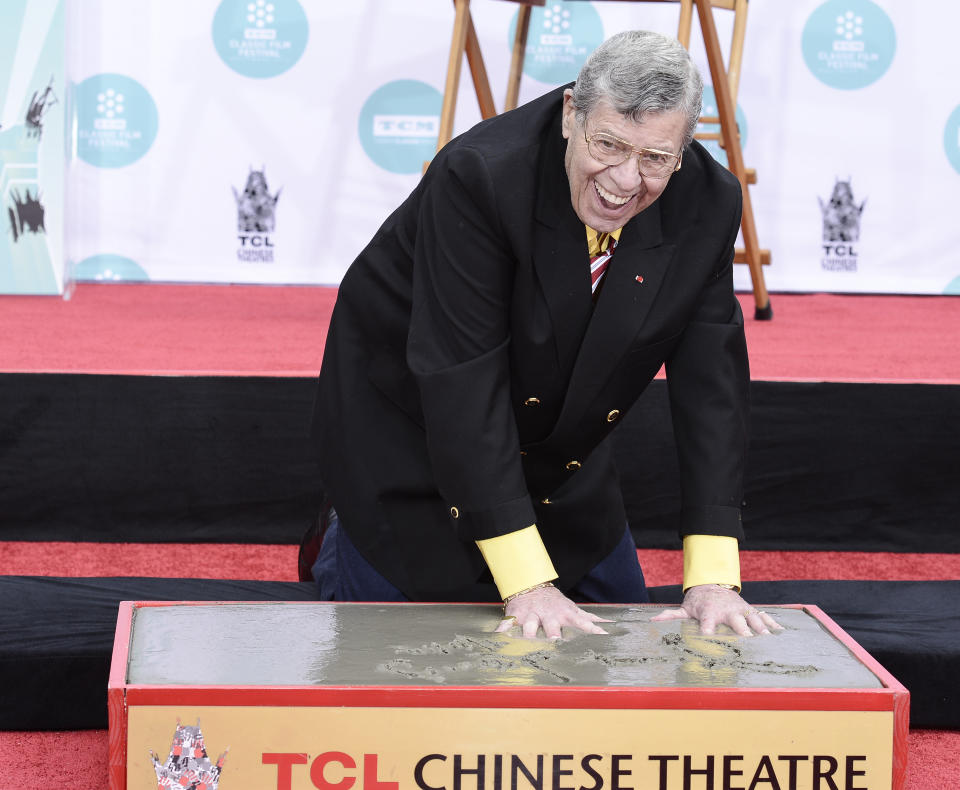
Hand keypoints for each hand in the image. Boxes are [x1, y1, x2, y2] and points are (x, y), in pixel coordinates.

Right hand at [495, 583, 610, 638]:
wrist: (530, 585)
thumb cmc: (555, 603)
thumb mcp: (572, 609)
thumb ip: (589, 620)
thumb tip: (610, 626)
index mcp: (565, 615)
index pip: (581, 623)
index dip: (590, 631)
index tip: (599, 639)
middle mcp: (548, 616)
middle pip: (552, 628)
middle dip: (554, 636)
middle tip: (557, 644)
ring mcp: (531, 616)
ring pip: (529, 627)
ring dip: (529, 636)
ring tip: (528, 646)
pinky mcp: (515, 617)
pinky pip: (506, 625)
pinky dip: (501, 632)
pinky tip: (496, 638)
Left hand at [651, 584, 782, 635]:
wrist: (714, 585)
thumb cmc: (698, 602)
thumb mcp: (684, 608)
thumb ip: (670, 616)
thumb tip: (652, 620)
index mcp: (709, 613)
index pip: (708, 624)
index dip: (708, 633)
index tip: (709, 640)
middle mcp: (727, 612)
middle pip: (736, 622)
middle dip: (742, 632)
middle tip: (748, 642)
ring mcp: (741, 610)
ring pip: (753, 619)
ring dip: (761, 629)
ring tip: (769, 640)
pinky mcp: (750, 610)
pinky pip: (764, 616)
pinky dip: (773, 623)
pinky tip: (782, 633)